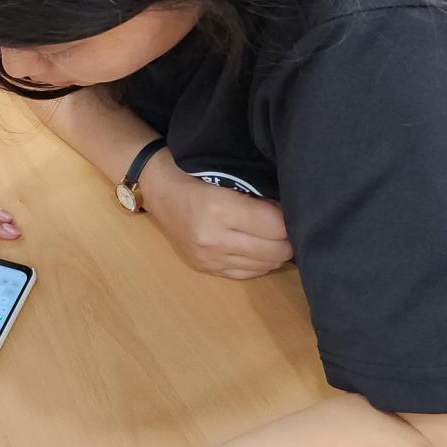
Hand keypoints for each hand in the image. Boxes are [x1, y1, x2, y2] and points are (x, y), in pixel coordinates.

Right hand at [140, 156, 290, 279]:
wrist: (156, 188)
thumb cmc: (192, 172)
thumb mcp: (227, 174)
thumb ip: (257, 195)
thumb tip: (290, 214)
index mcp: (218, 208)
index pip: (276, 226)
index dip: (290, 218)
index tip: (291, 210)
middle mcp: (213, 238)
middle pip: (274, 251)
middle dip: (287, 239)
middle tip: (289, 225)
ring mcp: (208, 257)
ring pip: (264, 266)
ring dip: (276, 253)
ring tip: (275, 236)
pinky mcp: (204, 268)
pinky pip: (246, 274)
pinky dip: (259, 262)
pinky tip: (259, 248)